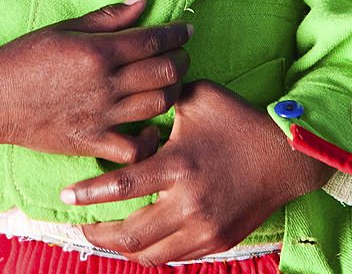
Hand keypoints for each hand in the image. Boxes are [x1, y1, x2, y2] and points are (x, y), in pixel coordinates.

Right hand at [0, 0, 190, 162]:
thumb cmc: (26, 57)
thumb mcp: (66, 27)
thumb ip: (108, 17)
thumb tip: (142, 1)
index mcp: (99, 51)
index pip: (154, 41)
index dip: (177, 34)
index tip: (187, 29)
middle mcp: (105, 84)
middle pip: (165, 73)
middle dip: (181, 61)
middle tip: (181, 55)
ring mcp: (101, 116)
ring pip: (158, 106)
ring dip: (172, 93)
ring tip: (170, 84)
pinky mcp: (92, 143)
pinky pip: (134, 149)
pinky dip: (150, 140)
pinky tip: (151, 128)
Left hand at [62, 80, 330, 263]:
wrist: (285, 156)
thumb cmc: (238, 120)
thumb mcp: (200, 98)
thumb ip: (165, 98)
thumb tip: (138, 93)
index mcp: (179, 164)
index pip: (123, 186)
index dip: (89, 194)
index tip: (66, 196)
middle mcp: (188, 202)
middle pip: (129, 233)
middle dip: (98, 234)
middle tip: (81, 226)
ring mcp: (204, 228)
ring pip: (150, 254)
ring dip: (123, 249)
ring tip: (106, 237)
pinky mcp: (217, 241)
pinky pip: (175, 258)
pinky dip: (153, 252)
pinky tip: (142, 240)